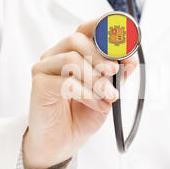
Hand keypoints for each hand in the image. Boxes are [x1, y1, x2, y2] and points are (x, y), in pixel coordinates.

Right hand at [23, 20, 137, 168]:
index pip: (85, 29)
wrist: (64, 141)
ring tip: (109, 95)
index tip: (123, 39)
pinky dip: (88, 94)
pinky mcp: (39, 86)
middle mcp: (56, 56)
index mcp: (72, 53)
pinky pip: (66, 83)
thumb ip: (116, 76)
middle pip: (76, 40)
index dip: (103, 28)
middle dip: (101, 56)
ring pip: (71, 60)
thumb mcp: (107, 92)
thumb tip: (130, 60)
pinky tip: (98, 105)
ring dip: (96, 79)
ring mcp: (44, 69)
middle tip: (115, 71)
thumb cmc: (82, 114)